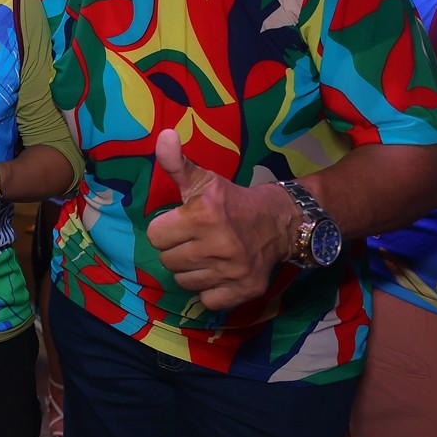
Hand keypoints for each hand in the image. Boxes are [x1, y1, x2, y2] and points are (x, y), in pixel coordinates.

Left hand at [144, 129, 295, 310]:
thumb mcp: (203, 179)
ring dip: (191, 270)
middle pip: (167, 261)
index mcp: (204, 214)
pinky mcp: (245, 290)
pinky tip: (218, 273)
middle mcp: (219, 243)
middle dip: (177, 250)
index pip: (155, 236)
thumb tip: (164, 135)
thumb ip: (176, 162)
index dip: (165, 229)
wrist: (280, 221)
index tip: (181, 224)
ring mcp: (233, 270)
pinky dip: (209, 290)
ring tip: (206, 255)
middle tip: (195, 239)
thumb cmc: (232, 200)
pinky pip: (207, 301)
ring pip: (184, 282)